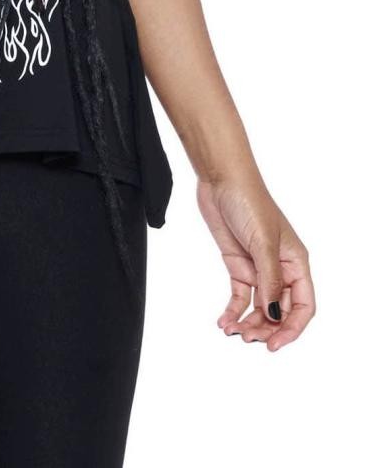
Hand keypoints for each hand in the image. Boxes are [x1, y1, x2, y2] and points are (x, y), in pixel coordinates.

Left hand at [196, 174, 315, 351]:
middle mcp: (280, 268)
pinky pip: (241, 295)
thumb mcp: (263, 243)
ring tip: (234, 331)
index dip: (292, 328)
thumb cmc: (249, 202)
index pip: (303, 305)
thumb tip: (275, 314)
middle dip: (267, 329)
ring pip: (261, 306)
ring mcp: (258, 267)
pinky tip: (224, 321)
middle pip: (281, 310)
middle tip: (249, 339)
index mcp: (296, 262)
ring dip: (249, 323)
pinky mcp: (238, 264)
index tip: (275, 344)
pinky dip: (233, 310)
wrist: (221, 179)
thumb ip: (269, 281)